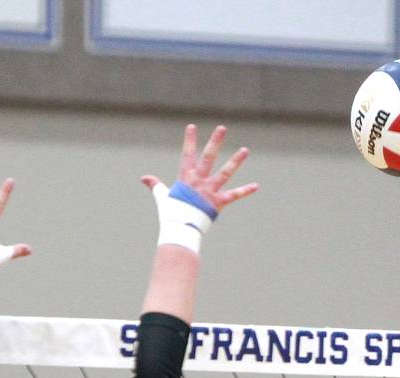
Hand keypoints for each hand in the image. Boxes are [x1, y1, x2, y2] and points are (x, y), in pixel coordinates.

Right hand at [141, 124, 257, 214]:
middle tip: (222, 128)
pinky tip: (256, 186)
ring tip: (245, 150)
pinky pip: (234, 195)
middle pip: (208, 157)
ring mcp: (210, 190)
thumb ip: (155, 185)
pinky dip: (245, 191)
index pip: (187, 154)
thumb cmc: (171, 213)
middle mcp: (199, 180)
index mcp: (186, 177)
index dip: (190, 141)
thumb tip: (144, 178)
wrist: (180, 228)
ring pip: (225, 172)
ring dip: (236, 160)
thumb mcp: (162, 196)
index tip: (192, 127)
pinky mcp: (219, 202)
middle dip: (215, 142)